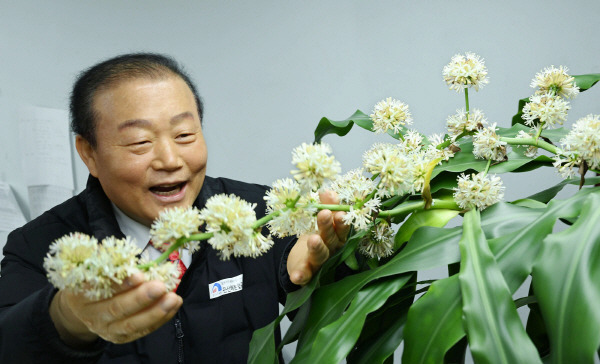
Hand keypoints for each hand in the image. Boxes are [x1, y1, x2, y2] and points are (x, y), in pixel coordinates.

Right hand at [49, 272, 181, 345]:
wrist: (83, 306)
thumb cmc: (94, 279)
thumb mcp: (96, 268)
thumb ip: (114, 264)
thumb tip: (136, 262)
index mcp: (81, 294)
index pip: (101, 288)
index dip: (121, 283)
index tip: (139, 275)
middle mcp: (92, 315)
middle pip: (117, 308)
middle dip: (141, 298)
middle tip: (160, 286)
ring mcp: (107, 329)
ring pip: (131, 324)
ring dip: (155, 312)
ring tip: (172, 298)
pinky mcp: (121, 337)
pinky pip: (143, 330)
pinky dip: (161, 318)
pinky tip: (174, 305)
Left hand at [287, 190, 349, 285]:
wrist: (304, 261)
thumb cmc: (317, 237)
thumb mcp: (321, 221)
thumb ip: (326, 206)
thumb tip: (328, 190)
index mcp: (336, 237)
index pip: (341, 228)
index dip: (340, 220)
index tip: (339, 211)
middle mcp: (331, 250)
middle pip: (330, 238)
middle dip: (327, 226)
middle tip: (323, 214)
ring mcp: (319, 262)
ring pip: (320, 255)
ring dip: (317, 247)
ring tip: (313, 239)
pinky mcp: (306, 274)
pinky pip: (304, 275)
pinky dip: (301, 276)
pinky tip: (296, 276)